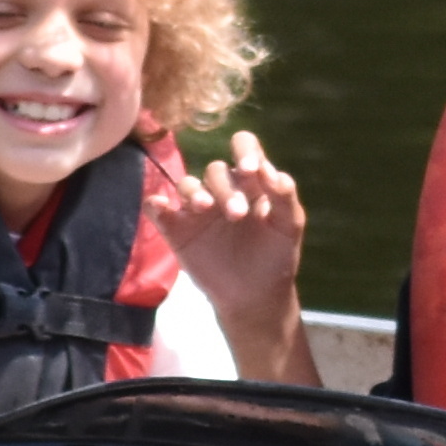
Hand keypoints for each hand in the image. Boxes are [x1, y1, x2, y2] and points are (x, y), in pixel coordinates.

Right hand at [150, 130, 307, 328]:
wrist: (255, 297)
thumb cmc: (275, 257)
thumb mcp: (289, 227)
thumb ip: (285, 198)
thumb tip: (275, 174)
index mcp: (251, 182)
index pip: (244, 148)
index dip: (245, 150)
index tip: (250, 169)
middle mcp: (222, 189)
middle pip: (216, 170)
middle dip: (226, 188)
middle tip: (238, 215)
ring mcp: (197, 208)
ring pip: (187, 184)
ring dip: (193, 191)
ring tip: (204, 207)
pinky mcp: (176, 229)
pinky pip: (157, 208)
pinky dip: (155, 204)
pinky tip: (161, 206)